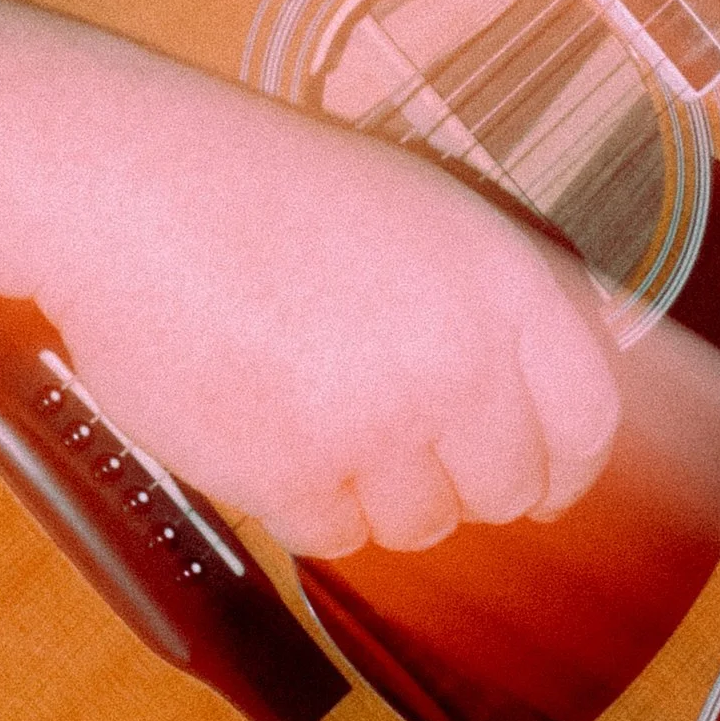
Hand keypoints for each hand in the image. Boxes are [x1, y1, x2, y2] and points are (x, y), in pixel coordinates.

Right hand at [33, 84, 620, 558]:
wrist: (133, 184)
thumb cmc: (260, 188)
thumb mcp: (412, 214)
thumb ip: (487, 311)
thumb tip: (535, 425)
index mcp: (501, 276)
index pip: (587, 420)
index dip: (564, 462)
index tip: (539, 479)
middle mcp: (461, 354)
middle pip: (508, 488)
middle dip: (456, 474)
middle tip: (384, 422)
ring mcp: (383, 421)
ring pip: (420, 522)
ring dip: (369, 482)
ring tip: (302, 388)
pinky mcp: (301, 473)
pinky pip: (333, 535)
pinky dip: (297, 493)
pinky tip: (258, 410)